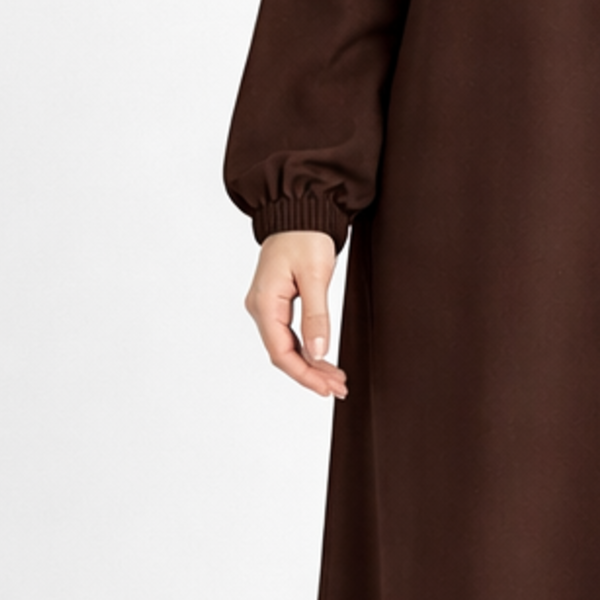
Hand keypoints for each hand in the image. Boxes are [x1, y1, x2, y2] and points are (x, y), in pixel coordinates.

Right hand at [244, 230, 347, 397]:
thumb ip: (316, 316)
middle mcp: (261, 307)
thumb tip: (317, 353)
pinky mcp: (276, 301)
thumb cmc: (305, 237)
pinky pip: (289, 334)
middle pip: (283, 353)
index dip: (304, 374)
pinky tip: (323, 359)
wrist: (299, 211)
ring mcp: (267, 305)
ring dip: (310, 364)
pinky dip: (307, 348)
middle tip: (339, 388)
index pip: (281, 352)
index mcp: (265, 303)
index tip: (326, 388)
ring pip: (286, 346)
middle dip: (311, 374)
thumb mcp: (314, 276)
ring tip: (336, 378)